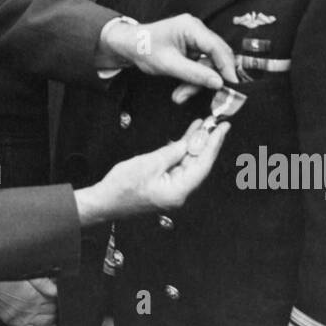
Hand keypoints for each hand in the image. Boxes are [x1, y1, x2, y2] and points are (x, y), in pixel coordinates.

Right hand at [0, 278, 57, 325]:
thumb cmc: (6, 279)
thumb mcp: (26, 276)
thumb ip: (42, 283)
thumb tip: (56, 289)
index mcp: (34, 297)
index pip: (54, 302)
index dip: (57, 299)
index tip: (57, 297)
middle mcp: (30, 310)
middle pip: (52, 313)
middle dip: (56, 309)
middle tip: (56, 305)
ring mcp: (23, 319)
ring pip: (46, 324)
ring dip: (53, 320)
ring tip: (54, 315)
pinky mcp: (17, 324)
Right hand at [75, 118, 230, 225]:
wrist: (103, 202)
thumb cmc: (121, 187)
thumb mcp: (148, 164)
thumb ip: (171, 153)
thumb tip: (189, 143)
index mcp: (178, 191)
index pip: (202, 165)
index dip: (213, 144)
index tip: (222, 129)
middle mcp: (179, 192)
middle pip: (198, 164)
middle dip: (207, 142)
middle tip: (217, 123)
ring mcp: (172, 189)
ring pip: (189, 163)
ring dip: (195, 144)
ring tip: (204, 125)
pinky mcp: (165, 184)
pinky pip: (179, 165)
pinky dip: (183, 151)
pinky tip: (187, 137)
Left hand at [97, 13, 236, 96]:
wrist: (129, 45)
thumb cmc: (144, 48)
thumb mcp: (168, 64)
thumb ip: (194, 74)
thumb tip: (219, 83)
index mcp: (191, 27)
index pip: (216, 47)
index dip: (226, 67)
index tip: (231, 85)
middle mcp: (197, 31)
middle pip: (216, 57)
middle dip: (207, 79)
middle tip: (198, 95)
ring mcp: (196, 41)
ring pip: (208, 66)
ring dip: (197, 83)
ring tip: (179, 96)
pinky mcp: (193, 51)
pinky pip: (201, 68)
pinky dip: (193, 81)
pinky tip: (181, 91)